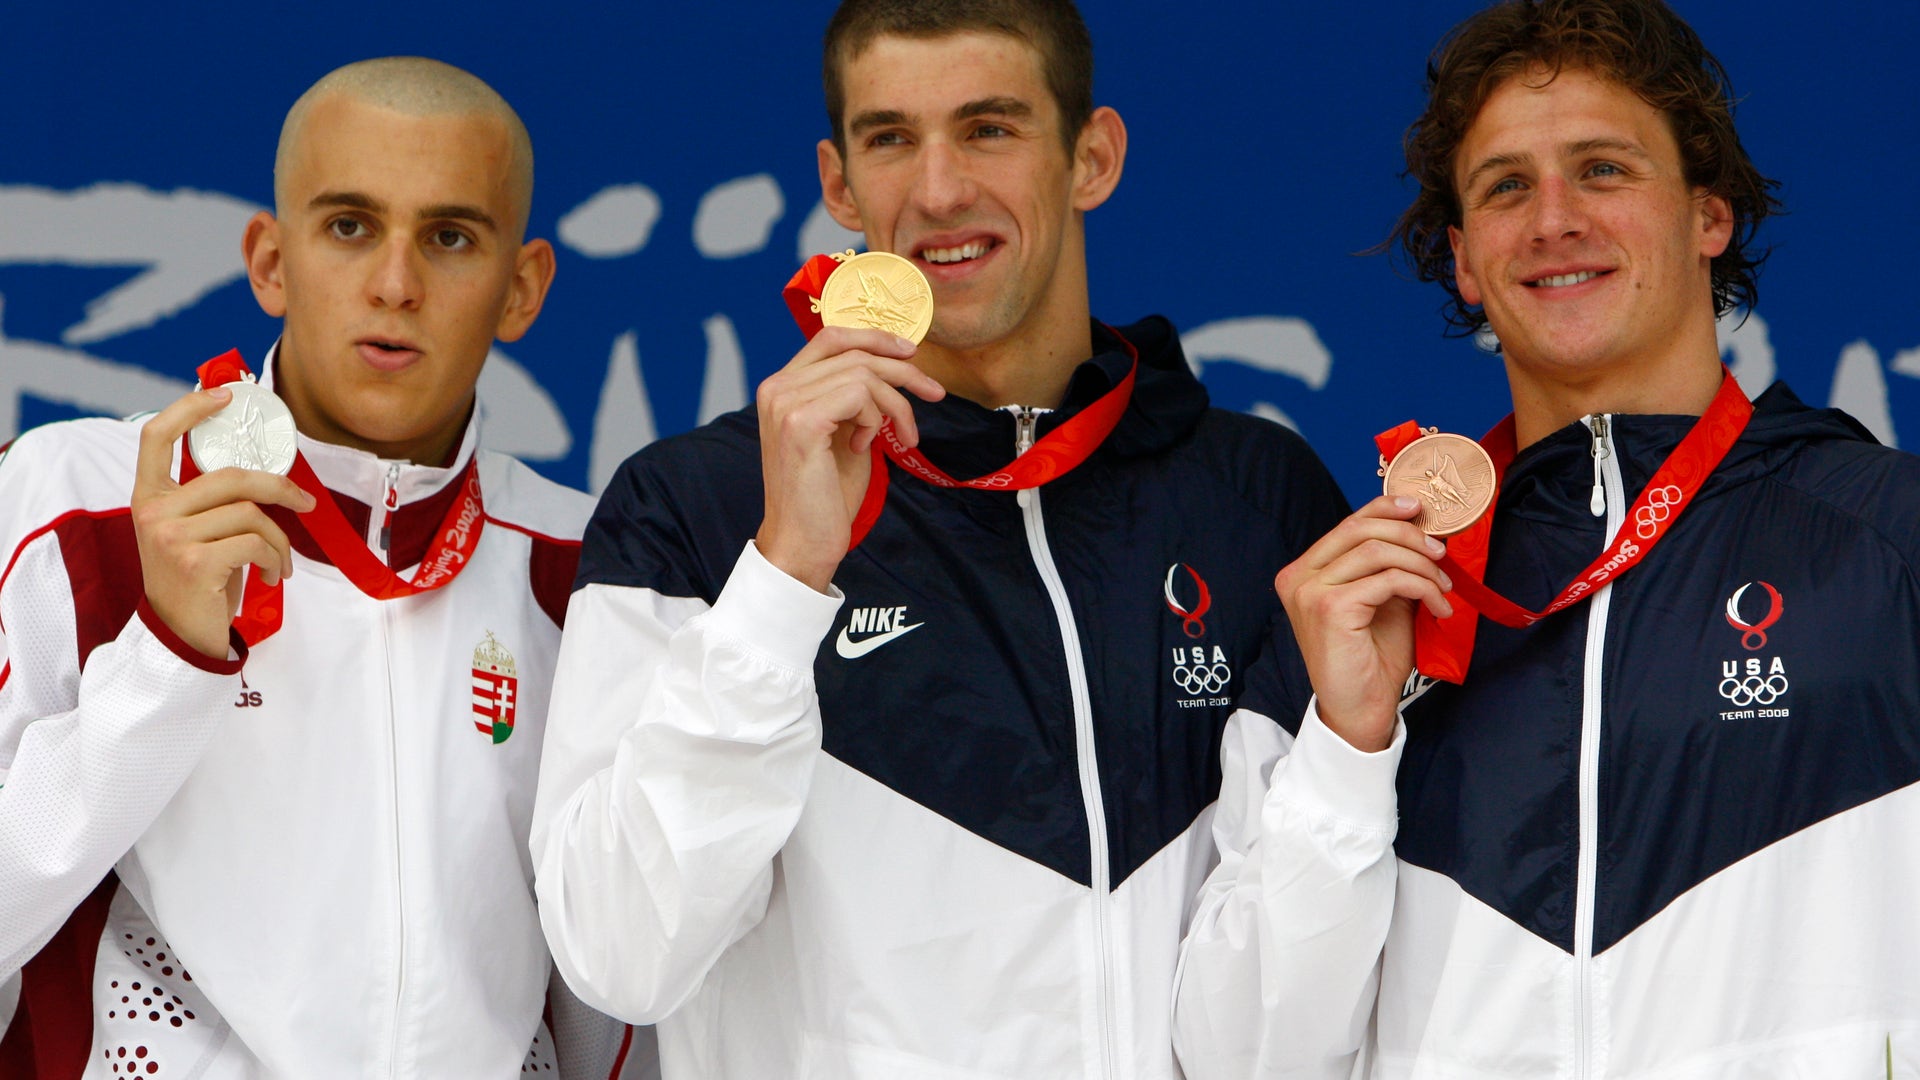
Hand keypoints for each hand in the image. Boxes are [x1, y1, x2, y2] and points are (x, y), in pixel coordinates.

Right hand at [131, 388, 316, 657]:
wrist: (179, 636)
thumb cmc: (195, 581)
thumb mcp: (190, 533)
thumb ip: (208, 501)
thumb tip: (263, 474)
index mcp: (148, 497)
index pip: (156, 437)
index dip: (190, 408)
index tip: (226, 396)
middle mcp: (153, 511)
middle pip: (231, 476)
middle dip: (280, 488)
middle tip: (306, 503)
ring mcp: (171, 536)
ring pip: (251, 513)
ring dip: (279, 539)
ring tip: (279, 562)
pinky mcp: (196, 562)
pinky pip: (256, 542)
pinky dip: (275, 559)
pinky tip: (272, 575)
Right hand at [754, 327, 944, 591]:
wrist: (803, 541)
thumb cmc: (825, 495)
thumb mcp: (844, 433)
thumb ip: (855, 398)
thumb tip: (892, 365)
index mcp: (782, 387)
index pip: (830, 337)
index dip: (874, 338)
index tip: (910, 353)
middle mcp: (776, 387)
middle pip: (853, 352)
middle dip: (903, 371)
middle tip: (934, 393)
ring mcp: (785, 402)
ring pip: (863, 373)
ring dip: (895, 406)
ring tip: (899, 438)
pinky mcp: (801, 421)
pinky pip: (860, 395)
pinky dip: (876, 419)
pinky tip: (866, 447)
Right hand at [1273, 496, 1453, 752]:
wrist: (1358, 710)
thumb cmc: (1368, 660)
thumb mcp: (1380, 601)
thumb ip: (1388, 567)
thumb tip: (1421, 532)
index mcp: (1304, 571)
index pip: (1347, 524)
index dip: (1385, 508)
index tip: (1420, 509)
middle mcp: (1299, 577)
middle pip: (1361, 529)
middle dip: (1410, 535)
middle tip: (1441, 553)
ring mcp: (1310, 591)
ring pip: (1378, 551)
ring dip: (1421, 565)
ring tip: (1443, 588)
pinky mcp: (1331, 608)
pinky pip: (1388, 580)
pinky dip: (1421, 587)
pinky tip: (1437, 606)